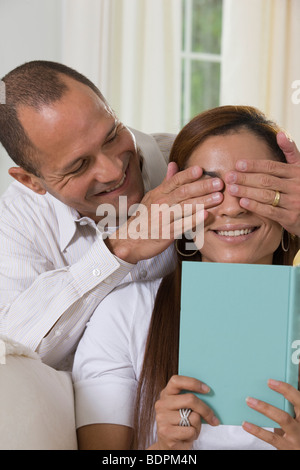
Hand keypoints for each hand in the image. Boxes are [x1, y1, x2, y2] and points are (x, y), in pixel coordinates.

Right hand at [107, 163, 223, 263]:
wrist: (130, 241)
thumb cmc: (144, 218)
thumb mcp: (152, 197)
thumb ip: (166, 182)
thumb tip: (174, 164)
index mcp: (158, 194)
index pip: (174, 181)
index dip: (187, 175)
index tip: (201, 169)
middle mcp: (159, 205)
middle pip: (182, 193)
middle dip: (202, 187)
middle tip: (219, 183)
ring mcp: (162, 219)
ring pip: (184, 208)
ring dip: (202, 202)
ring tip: (218, 197)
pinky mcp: (166, 233)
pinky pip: (182, 225)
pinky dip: (194, 220)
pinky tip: (206, 215)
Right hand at [152, 375, 219, 450]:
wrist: (169, 445)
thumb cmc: (180, 423)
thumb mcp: (182, 408)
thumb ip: (189, 400)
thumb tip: (210, 395)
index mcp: (166, 394)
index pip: (176, 381)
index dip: (193, 382)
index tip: (207, 389)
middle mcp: (162, 404)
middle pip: (190, 399)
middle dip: (205, 409)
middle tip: (213, 417)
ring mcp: (162, 418)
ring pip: (192, 417)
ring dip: (197, 426)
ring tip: (192, 429)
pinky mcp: (166, 432)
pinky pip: (190, 430)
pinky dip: (194, 434)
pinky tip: (187, 436)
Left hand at [224, 132, 299, 235]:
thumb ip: (290, 152)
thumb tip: (280, 133)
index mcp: (297, 172)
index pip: (271, 167)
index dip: (254, 165)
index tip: (238, 164)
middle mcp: (296, 186)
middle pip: (266, 180)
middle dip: (245, 178)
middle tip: (229, 177)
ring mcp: (294, 202)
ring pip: (266, 195)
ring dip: (247, 191)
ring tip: (232, 189)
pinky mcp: (291, 217)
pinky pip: (270, 211)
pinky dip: (256, 206)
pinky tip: (243, 202)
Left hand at [243, 379, 299, 449]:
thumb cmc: (294, 431)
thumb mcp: (294, 418)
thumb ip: (285, 408)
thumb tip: (263, 391)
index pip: (298, 398)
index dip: (285, 389)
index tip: (270, 381)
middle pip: (292, 408)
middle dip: (279, 395)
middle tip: (262, 387)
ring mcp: (296, 438)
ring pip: (282, 419)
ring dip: (264, 408)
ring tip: (249, 401)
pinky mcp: (287, 448)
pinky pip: (271, 438)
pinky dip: (257, 430)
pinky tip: (246, 424)